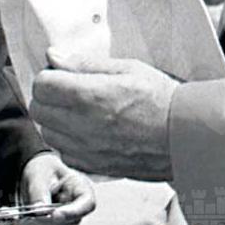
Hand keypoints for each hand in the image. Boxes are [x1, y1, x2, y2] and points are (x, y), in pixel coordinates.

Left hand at [7, 152, 95, 224]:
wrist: (36, 175)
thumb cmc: (43, 169)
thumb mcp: (40, 173)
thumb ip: (39, 191)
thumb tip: (39, 212)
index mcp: (82, 190)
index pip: (86, 204)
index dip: (73, 212)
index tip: (55, 215)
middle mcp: (78, 209)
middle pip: (68, 223)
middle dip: (46, 224)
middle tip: (25, 221)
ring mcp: (67, 221)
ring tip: (18, 223)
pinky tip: (18, 224)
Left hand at [29, 50, 179, 180]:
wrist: (186, 138)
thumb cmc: (162, 101)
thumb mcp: (127, 69)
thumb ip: (85, 64)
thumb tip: (54, 57)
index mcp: (89, 96)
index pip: (41, 84)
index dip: (49, 76)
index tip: (61, 75)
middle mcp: (82, 125)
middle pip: (38, 109)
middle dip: (48, 97)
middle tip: (67, 91)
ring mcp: (86, 149)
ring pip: (47, 133)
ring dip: (55, 120)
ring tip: (79, 112)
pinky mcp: (93, 166)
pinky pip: (64, 153)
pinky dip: (68, 142)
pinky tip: (87, 132)